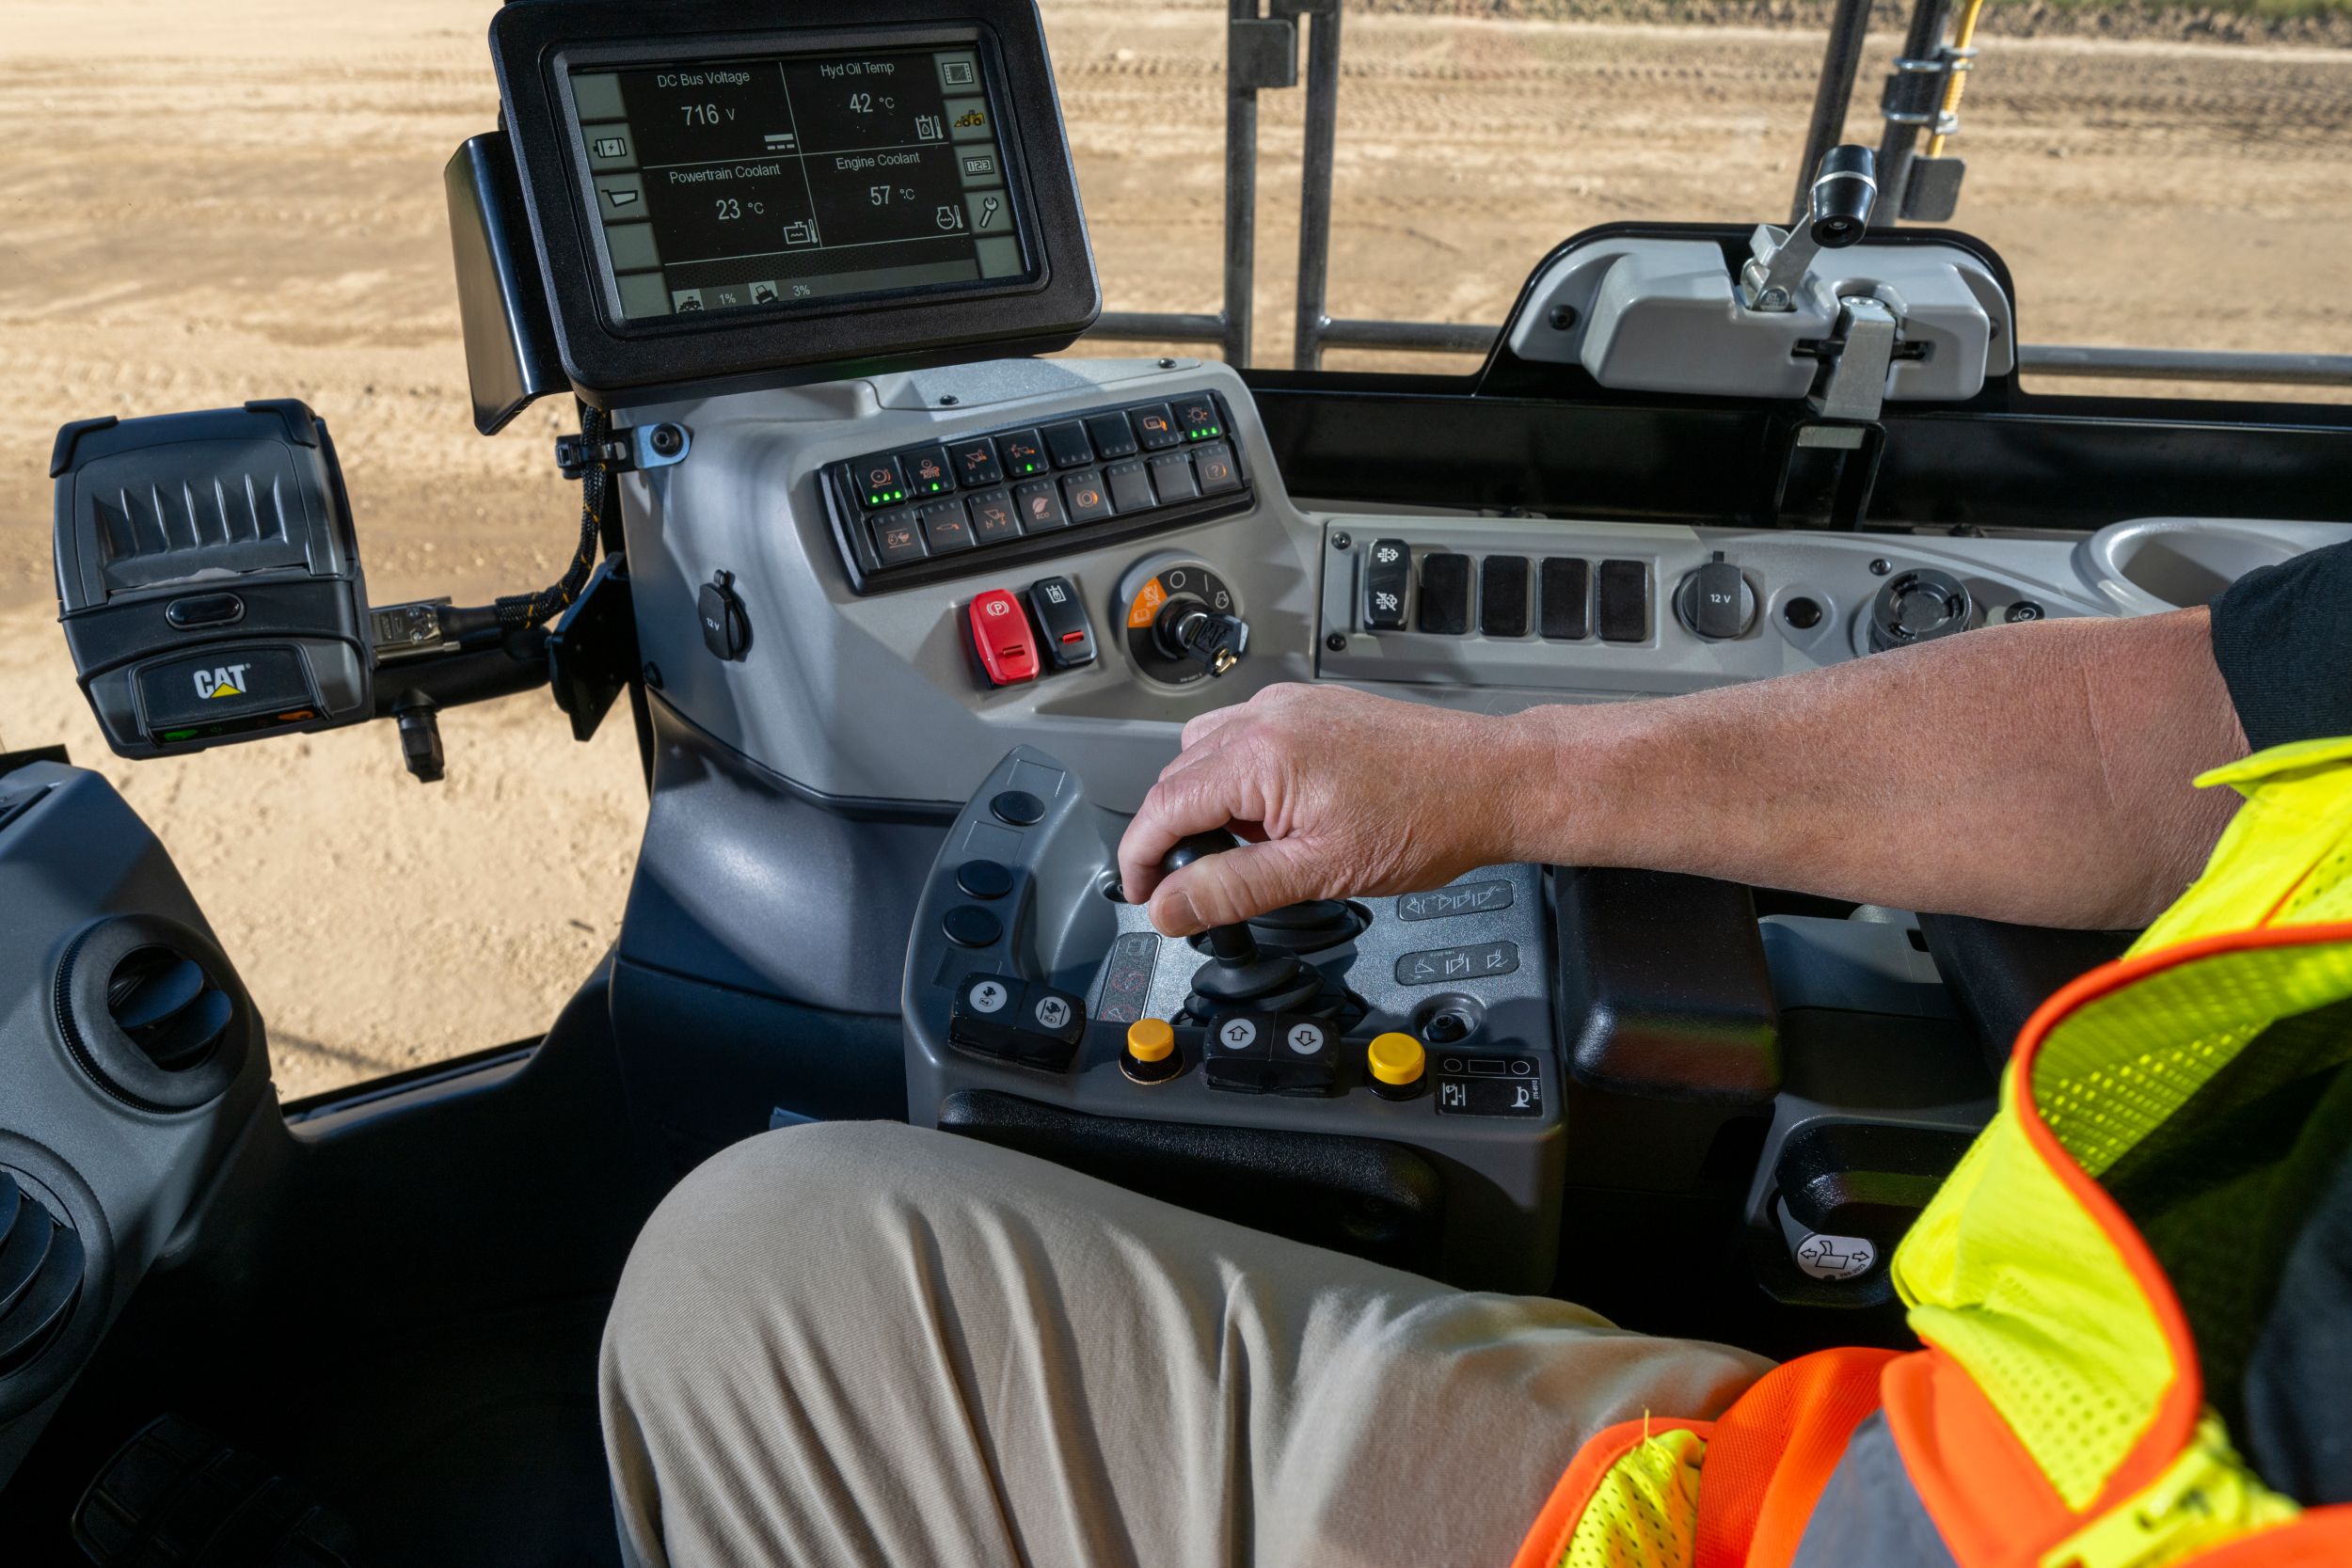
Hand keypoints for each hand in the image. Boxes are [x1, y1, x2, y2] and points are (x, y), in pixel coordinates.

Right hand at [1117, 684, 1541, 935]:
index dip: (1141, 857)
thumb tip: (1169, 907)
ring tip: (1248, 850)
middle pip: (1177, 776)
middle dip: (1172, 833)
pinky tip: (1278, 816)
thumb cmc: (1426, 820)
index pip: (1163, 805)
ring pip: (1207, 753)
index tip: (1142, 894)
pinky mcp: (1311, 708)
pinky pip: (1246, 737)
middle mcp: (1266, 717)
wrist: (1490, 781)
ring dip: (1205, 803)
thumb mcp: (1318, 873)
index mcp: (1260, 755)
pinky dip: (1240, 778)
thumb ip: (1232, 890)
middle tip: (1194, 886)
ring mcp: (1289, 706)